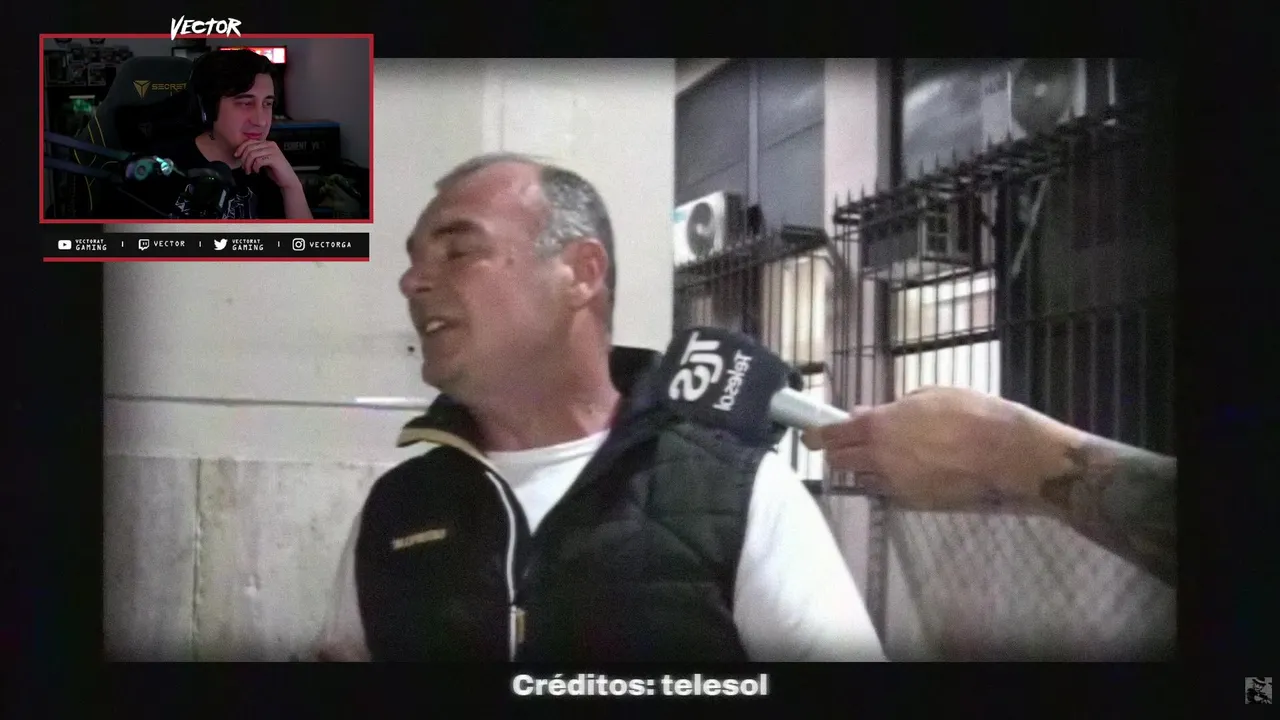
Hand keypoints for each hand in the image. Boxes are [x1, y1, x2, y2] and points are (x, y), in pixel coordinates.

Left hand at [235, 139, 300, 189]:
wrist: (287, 180)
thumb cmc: (275, 171)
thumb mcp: (263, 159)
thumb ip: (255, 154)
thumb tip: (241, 153)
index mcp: (267, 143)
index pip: (250, 141)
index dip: (241, 148)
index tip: (237, 156)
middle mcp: (270, 145)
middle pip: (250, 148)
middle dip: (244, 159)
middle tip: (244, 168)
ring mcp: (273, 151)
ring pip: (253, 154)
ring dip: (248, 164)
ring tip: (249, 171)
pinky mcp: (275, 158)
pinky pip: (259, 161)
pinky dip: (255, 167)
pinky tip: (257, 171)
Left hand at [801, 386, 1081, 512]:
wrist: (1008, 455)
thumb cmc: (973, 414)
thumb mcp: (931, 395)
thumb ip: (895, 407)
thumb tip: (869, 413)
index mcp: (879, 425)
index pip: (833, 435)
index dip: (817, 434)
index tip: (811, 434)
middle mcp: (880, 458)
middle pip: (841, 461)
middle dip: (838, 453)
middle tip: (844, 445)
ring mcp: (896, 484)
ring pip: (864, 479)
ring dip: (865, 468)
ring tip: (885, 456)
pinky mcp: (914, 503)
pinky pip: (890, 492)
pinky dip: (890, 482)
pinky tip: (910, 470)